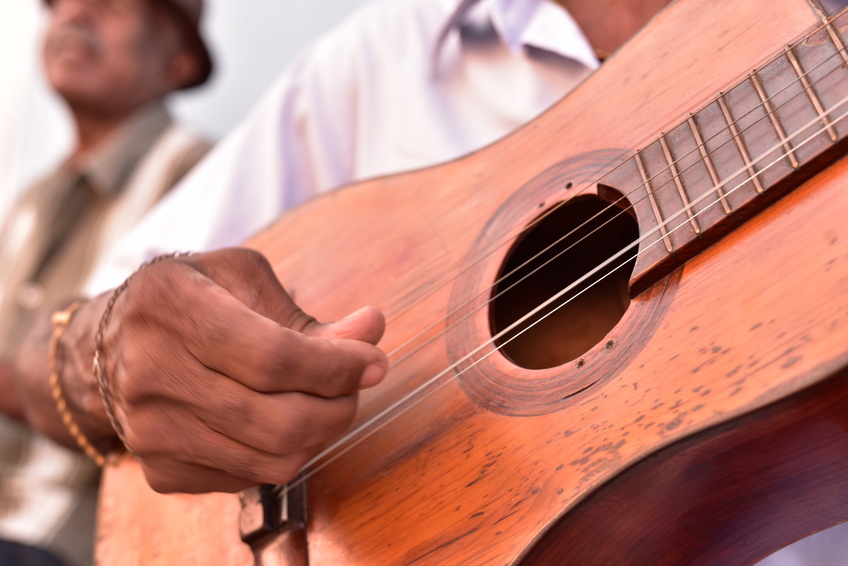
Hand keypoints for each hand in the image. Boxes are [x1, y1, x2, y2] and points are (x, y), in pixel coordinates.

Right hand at [99, 248, 386, 492]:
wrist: (113, 345)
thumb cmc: (193, 299)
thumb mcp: (243, 281)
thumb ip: (308, 315)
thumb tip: (372, 330)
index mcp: (170, 305)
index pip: (272, 357)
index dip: (336, 366)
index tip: (373, 362)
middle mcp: (150, 372)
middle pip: (277, 420)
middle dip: (340, 407)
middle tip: (357, 386)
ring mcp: (150, 430)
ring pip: (272, 460)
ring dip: (321, 434)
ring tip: (327, 401)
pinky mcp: (160, 470)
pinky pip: (250, 479)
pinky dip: (284, 454)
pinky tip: (282, 419)